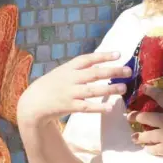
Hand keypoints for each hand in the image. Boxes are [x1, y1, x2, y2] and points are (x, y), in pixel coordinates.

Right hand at [17, 51, 131, 127]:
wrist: (34, 101)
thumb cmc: (53, 84)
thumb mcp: (63, 71)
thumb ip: (80, 68)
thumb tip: (102, 63)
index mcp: (69, 67)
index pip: (88, 59)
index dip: (104, 56)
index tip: (119, 54)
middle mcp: (70, 79)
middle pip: (94, 73)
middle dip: (112, 71)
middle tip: (128, 71)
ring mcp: (70, 93)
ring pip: (93, 90)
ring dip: (109, 89)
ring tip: (123, 88)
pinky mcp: (70, 107)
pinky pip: (87, 107)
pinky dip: (99, 107)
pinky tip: (111, 107)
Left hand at [128, 69, 162, 162]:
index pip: (159, 96)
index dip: (150, 91)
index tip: (141, 88)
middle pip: (147, 118)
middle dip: (137, 116)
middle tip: (129, 117)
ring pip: (148, 135)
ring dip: (140, 136)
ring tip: (133, 137)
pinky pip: (156, 149)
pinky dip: (150, 149)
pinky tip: (147, 149)